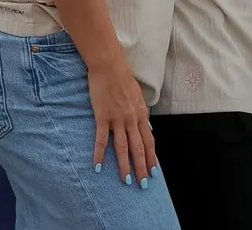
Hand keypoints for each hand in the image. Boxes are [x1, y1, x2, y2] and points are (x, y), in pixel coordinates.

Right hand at [88, 59, 156, 186]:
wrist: (109, 67)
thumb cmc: (123, 79)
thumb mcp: (138, 97)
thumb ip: (140, 114)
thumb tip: (144, 129)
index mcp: (142, 114)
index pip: (149, 140)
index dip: (151, 157)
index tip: (154, 171)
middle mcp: (132, 119)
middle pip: (138, 148)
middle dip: (142, 167)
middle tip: (143, 184)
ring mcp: (117, 119)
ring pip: (122, 147)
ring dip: (124, 165)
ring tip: (126, 181)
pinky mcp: (102, 117)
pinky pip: (101, 140)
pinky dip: (99, 154)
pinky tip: (97, 167)